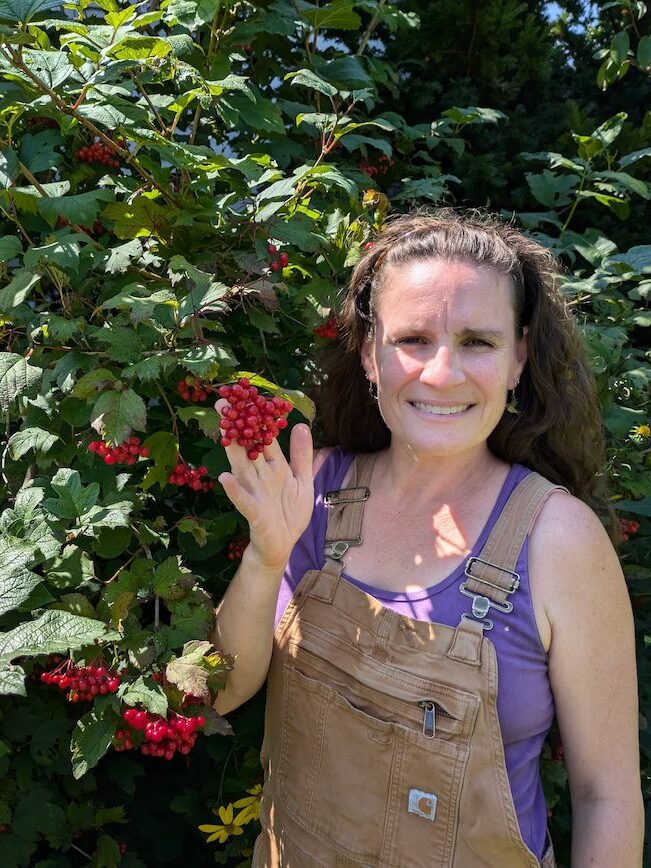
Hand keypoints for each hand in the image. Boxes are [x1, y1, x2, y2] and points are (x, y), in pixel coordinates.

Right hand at [214, 399, 313, 571]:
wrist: (283, 545)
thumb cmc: (290, 513)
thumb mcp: (303, 480)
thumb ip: (302, 455)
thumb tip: (300, 425)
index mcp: (273, 466)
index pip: (263, 437)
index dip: (257, 417)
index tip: (247, 396)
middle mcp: (260, 475)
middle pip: (246, 446)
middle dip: (236, 425)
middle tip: (222, 402)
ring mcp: (254, 493)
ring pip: (241, 466)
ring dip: (232, 449)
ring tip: (222, 429)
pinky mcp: (254, 512)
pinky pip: (243, 499)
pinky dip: (234, 490)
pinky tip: (225, 477)